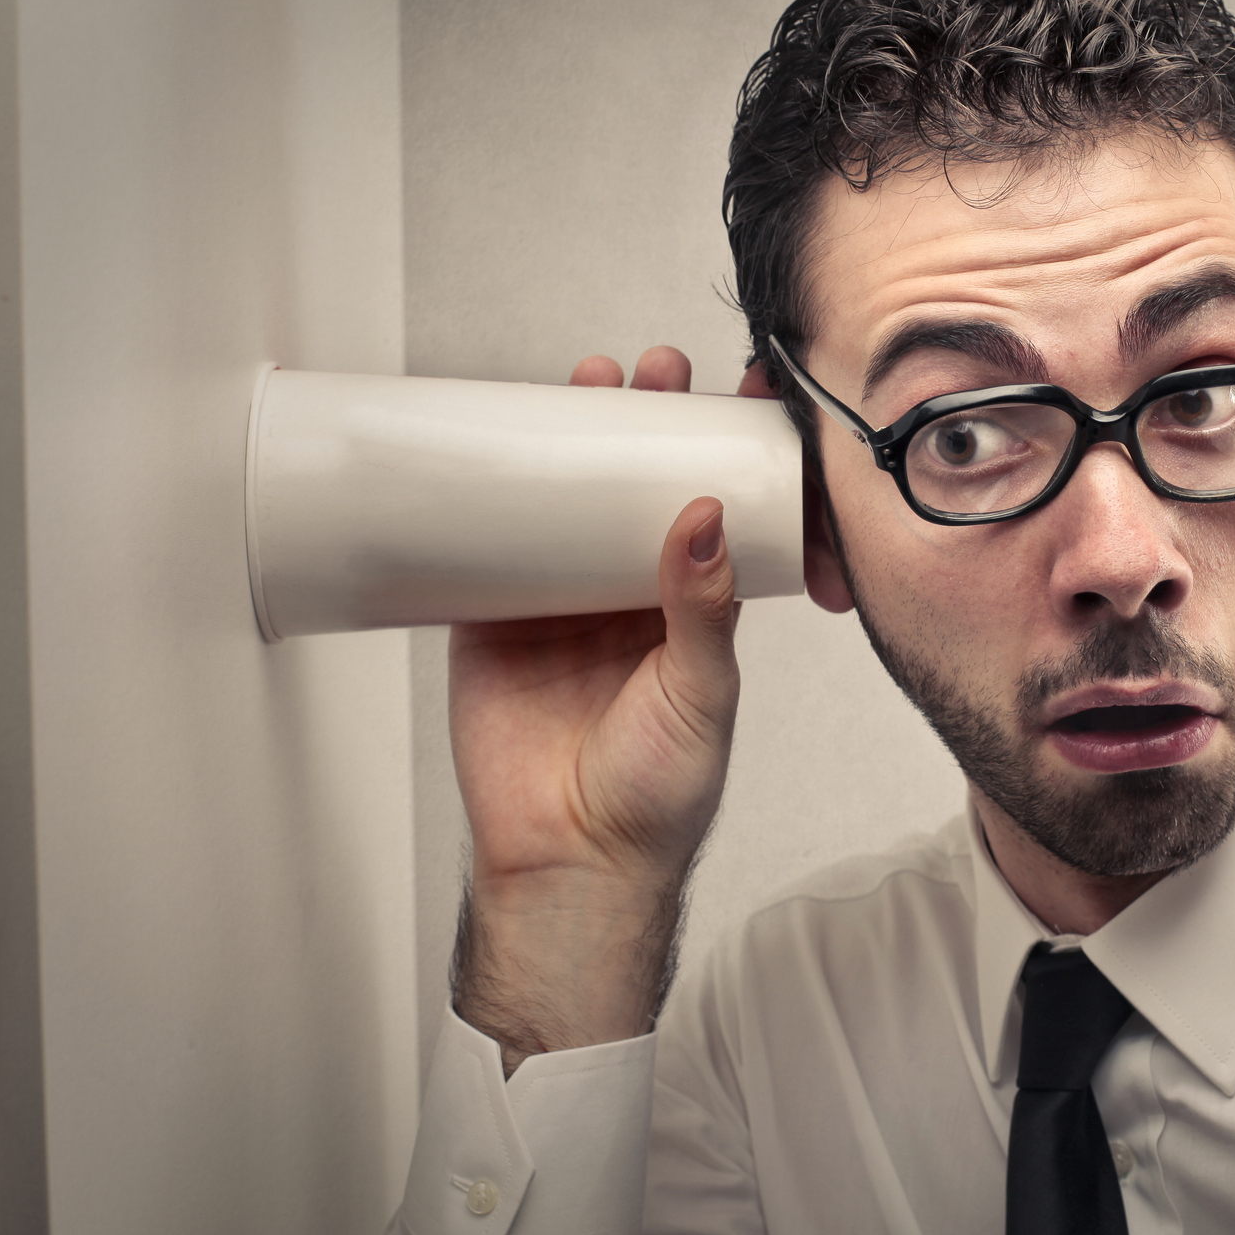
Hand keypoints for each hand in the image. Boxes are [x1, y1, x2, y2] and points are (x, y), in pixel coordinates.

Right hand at [447, 347, 747, 1068]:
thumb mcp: (700, 693)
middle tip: (658, 371)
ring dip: (579, 437)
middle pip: (640, 485)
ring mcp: (560, 600)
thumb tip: (705, 513)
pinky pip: (490, 541)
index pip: (717, 510)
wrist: (571, 863)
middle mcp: (629, 594)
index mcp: (693, 609)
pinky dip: (492, 492)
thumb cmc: (657, 796)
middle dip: (649, 421)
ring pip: (569, 498)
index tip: (744, 396)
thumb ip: (701, 608)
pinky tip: (501, 439)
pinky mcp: (492, 618)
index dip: (728, 452)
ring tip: (594, 378)